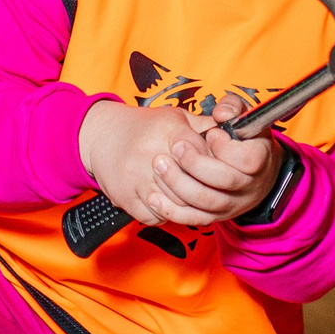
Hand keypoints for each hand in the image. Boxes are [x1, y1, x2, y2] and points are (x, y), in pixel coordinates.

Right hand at [80, 98, 278, 228]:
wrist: (101, 137)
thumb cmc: (143, 127)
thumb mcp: (174, 117)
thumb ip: (203, 124)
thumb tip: (233, 129)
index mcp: (167, 130)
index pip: (203, 155)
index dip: (213, 163)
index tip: (216, 167)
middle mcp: (152, 154)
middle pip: (192, 184)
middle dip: (204, 189)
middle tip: (210, 189)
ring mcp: (138, 179)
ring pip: (176, 204)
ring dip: (187, 206)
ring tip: (193, 198)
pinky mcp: (127, 198)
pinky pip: (156, 216)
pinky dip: (166, 214)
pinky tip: (170, 203)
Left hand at [158, 91, 284, 224]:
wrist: (255, 175)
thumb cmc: (246, 141)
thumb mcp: (244, 119)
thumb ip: (233, 107)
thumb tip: (221, 113)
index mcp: (260, 159)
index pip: (247, 159)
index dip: (225, 146)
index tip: (210, 133)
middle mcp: (248, 186)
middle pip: (224, 180)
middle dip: (196, 163)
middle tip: (176, 146)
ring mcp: (231, 204)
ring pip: (206, 200)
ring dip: (179, 184)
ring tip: (159, 164)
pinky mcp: (215, 216)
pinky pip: (193, 218)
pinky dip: (172, 210)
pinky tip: (153, 198)